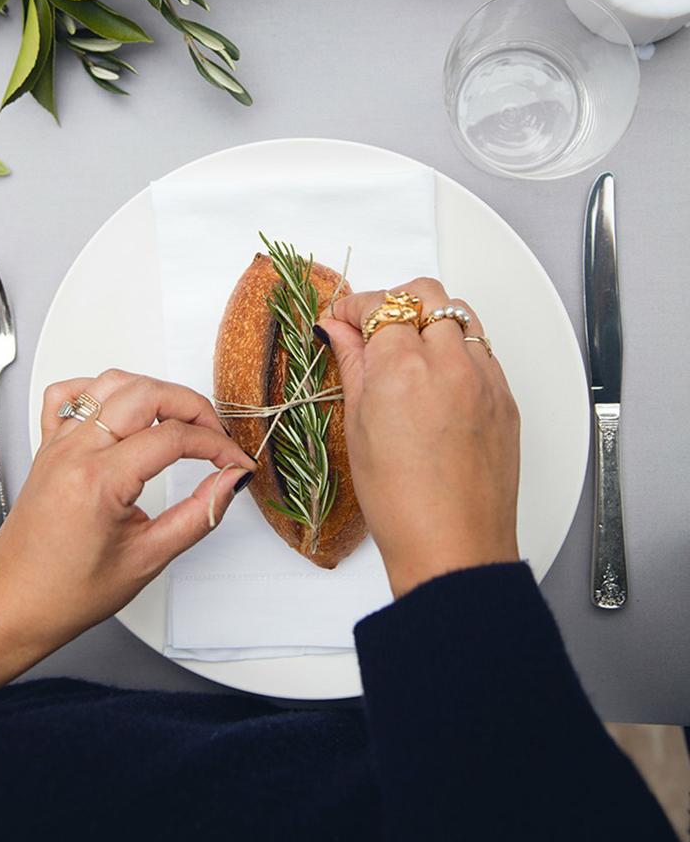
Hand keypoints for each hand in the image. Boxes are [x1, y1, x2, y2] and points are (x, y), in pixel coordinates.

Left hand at [0, 369, 254, 659]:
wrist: (14, 606)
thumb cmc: (67, 594)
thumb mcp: (147, 560)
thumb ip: (198, 515)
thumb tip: (229, 483)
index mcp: (98, 481)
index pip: (173, 438)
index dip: (216, 445)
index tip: (234, 462)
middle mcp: (74, 452)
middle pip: (146, 393)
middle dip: (192, 406)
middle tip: (215, 436)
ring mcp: (57, 445)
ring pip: (111, 383)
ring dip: (154, 391)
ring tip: (179, 420)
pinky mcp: (48, 447)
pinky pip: (70, 395)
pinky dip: (101, 390)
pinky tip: (122, 410)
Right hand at [317, 280, 519, 597]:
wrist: (453, 546)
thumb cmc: (399, 501)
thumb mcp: (358, 426)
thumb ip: (352, 364)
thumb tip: (336, 329)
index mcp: (402, 367)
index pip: (380, 305)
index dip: (356, 307)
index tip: (343, 318)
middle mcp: (450, 363)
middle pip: (425, 294)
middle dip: (396, 301)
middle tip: (375, 329)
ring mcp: (485, 378)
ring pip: (461, 314)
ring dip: (432, 319)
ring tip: (411, 350)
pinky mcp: (506, 397)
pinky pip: (483, 349)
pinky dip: (460, 349)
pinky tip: (440, 379)